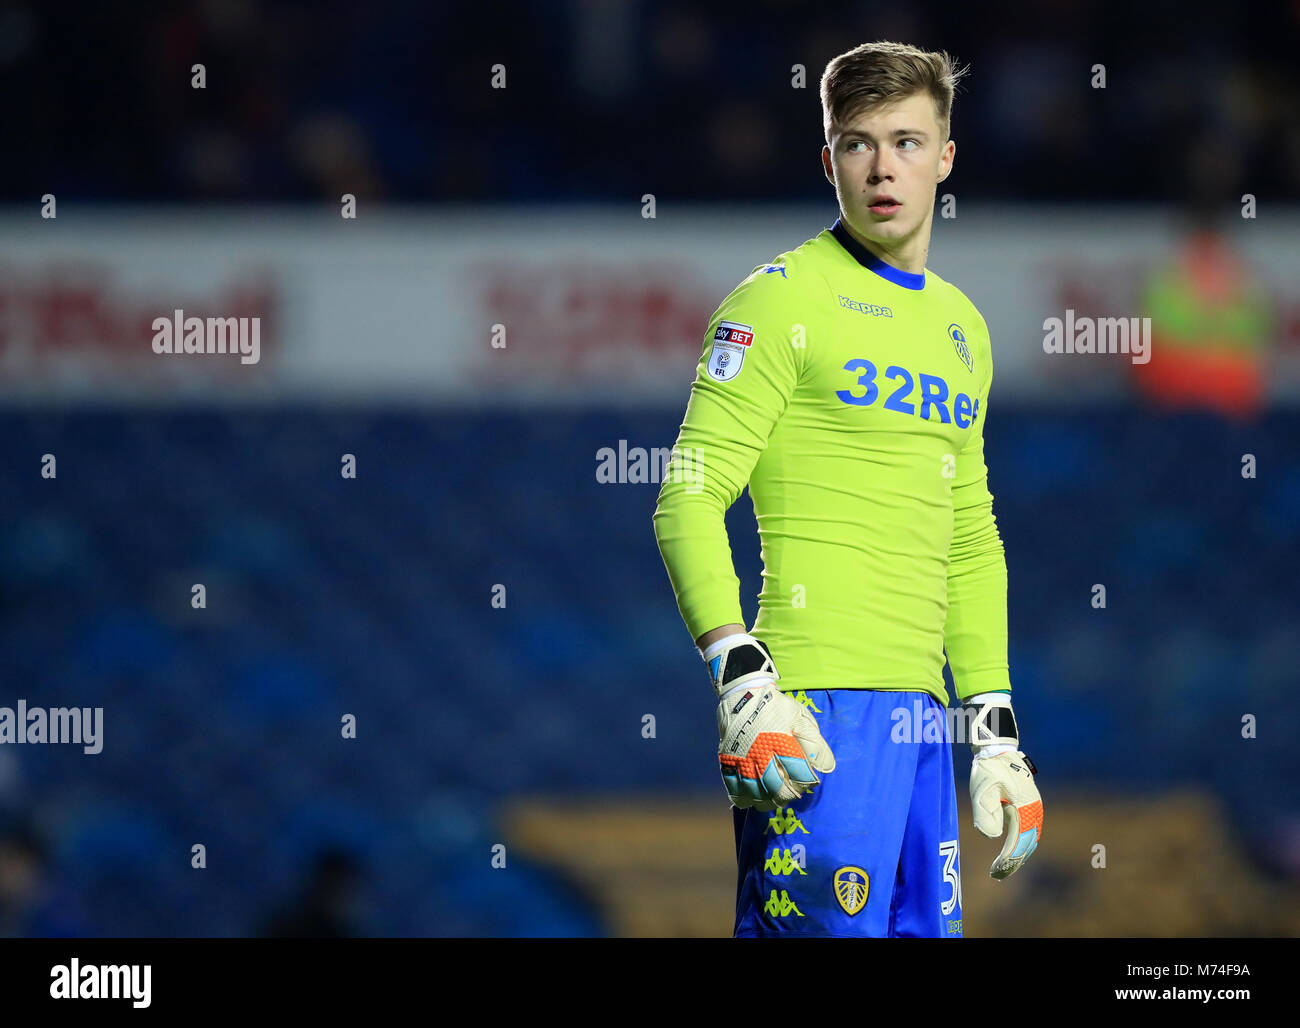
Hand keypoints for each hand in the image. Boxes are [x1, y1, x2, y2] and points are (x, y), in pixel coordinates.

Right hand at [703, 633, 834, 810]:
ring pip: (756, 793)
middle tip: (793, 792)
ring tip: (775, 799)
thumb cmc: (776, 707)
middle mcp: (761, 752)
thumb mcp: (801, 717)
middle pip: (777, 788)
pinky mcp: (728, 760)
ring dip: (768, 801)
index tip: (809, 780)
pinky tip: (753, 800)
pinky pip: (733, 788)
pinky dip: (744, 799)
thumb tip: (826, 767)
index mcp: (782, 741)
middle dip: (789, 795)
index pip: (800, 773)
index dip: (808, 781)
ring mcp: (742, 758)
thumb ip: (815, 742)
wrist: (742, 694)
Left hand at [970, 749, 1042, 878]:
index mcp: (1025, 808)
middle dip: (1013, 861)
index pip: (1018, 842)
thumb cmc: (989, 768)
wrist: (998, 748)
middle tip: (998, 874)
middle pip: (1027, 844)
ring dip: (1018, 854)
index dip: (1008, 859)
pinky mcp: (1029, 804)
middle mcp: (1034, 810)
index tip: (996, 872)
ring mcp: (1034, 807)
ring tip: (1003, 867)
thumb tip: (992, 837)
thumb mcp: (983, 788)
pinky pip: (1028, 830)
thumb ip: (986, 812)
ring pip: (1030, 838)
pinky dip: (1021, 843)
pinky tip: (1010, 850)